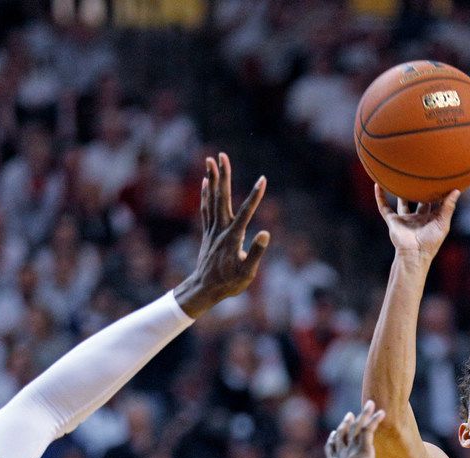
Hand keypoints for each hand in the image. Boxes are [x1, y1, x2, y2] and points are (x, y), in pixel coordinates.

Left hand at [173, 153, 269, 317]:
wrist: (204, 289)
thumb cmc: (229, 283)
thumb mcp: (247, 273)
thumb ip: (256, 253)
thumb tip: (265, 233)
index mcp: (233, 238)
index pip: (246, 213)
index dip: (255, 196)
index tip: (263, 179)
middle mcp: (220, 229)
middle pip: (222, 198)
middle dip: (223, 176)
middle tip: (222, 155)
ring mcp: (212, 230)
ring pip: (211, 199)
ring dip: (212, 179)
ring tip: (211, 160)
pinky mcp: (208, 233)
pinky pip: (205, 208)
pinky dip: (205, 194)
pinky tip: (206, 182)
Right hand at [325, 400, 384, 457]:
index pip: (332, 449)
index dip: (332, 441)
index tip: (333, 434)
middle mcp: (341, 454)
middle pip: (342, 434)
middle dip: (346, 424)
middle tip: (349, 415)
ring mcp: (351, 450)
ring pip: (357, 428)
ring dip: (364, 415)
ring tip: (370, 404)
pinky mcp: (362, 448)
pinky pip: (369, 430)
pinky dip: (375, 420)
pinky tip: (381, 411)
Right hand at [374, 184, 459, 263]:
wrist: (414, 253)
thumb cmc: (431, 242)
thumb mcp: (443, 223)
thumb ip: (448, 207)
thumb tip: (457, 190)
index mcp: (429, 219)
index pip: (434, 203)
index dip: (437, 193)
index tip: (441, 180)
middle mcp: (416, 218)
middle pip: (418, 201)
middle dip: (420, 191)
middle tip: (423, 176)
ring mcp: (404, 219)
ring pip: (401, 202)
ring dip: (400, 192)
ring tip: (400, 177)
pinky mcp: (393, 221)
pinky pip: (384, 207)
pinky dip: (379, 197)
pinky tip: (377, 185)